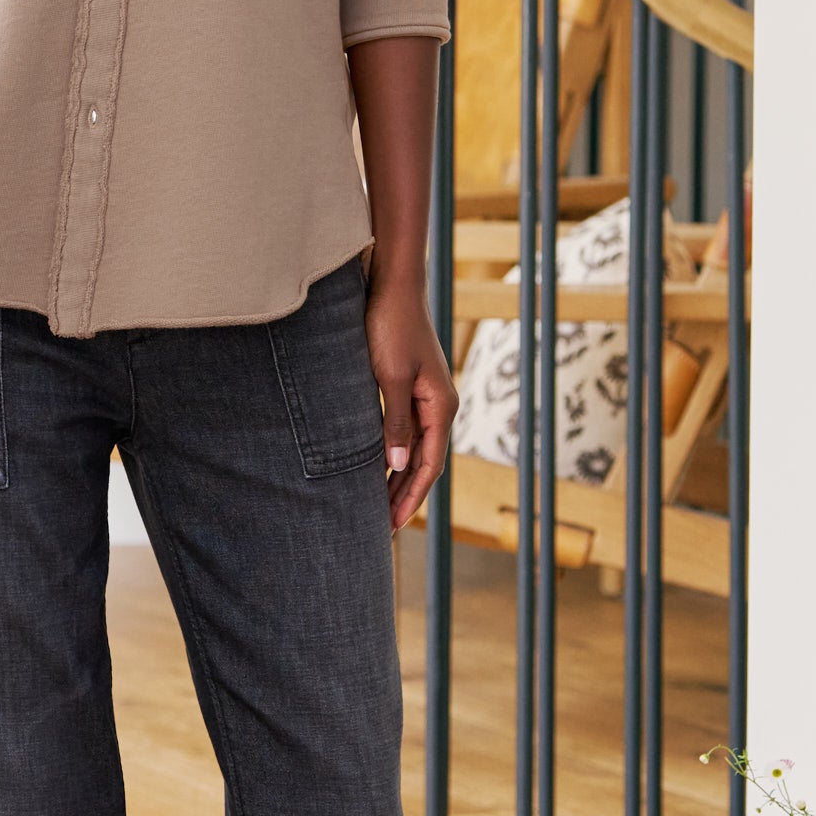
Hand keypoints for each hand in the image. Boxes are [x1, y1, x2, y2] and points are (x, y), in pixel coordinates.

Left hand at [364, 272, 455, 535]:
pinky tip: (375, 467)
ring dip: (397, 478)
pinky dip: (391, 453)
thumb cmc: (391, 327)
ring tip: (376, 507)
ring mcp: (424, 396)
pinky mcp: (408, 386)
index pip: (429, 465)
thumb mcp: (391, 378)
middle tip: (381, 529)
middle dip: (403, 495)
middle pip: (423, 462)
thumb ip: (395, 423)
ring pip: (413, 448)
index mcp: (440, 406)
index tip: (391, 525)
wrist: (392, 286)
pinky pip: (403, 431)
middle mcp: (437, 405)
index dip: (410, 497)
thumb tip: (397, 467)